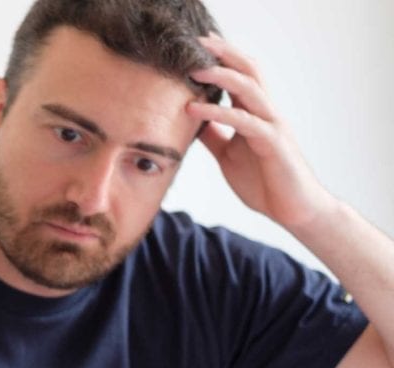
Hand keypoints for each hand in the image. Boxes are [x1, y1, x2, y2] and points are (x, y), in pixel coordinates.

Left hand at [187, 34, 338, 231]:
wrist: (293, 210)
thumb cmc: (264, 181)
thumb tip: (190, 121)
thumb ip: (214, 136)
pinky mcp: (273, 144)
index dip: (221, 58)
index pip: (240, 75)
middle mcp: (266, 113)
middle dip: (224, 53)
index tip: (197, 44)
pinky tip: (194, 111)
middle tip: (198, 41)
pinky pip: (245, 122)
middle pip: (249, 71)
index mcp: (255, 113)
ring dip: (222, 76)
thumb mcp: (229, 155)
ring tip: (194, 71)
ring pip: (250, 89)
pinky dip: (218, 114)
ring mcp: (272, 126)